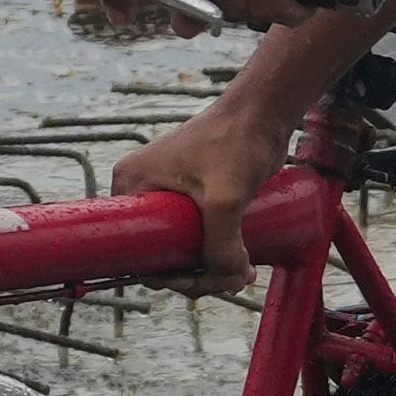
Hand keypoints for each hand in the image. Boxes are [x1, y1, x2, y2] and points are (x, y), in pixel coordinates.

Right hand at [111, 90, 290, 281]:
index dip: (166, 274)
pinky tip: (240, 266)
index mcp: (132, 185)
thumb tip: (228, 280)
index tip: (199, 283)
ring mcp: (169, 192)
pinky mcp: (194, 195)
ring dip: (209, 269)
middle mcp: (144, 189)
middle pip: (160, 252)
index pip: (137, 249)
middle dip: (195, 274)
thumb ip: (221, 245)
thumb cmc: (236, 143)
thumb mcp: (224, 200)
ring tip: (242, 274)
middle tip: (231, 281)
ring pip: (182, 247)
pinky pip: (197, 235)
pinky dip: (216, 253)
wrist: (263, 112)